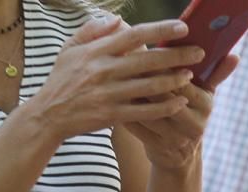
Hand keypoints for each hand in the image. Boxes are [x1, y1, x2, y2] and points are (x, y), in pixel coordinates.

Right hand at [29, 16, 205, 143]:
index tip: (182, 27)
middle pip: (147, 60)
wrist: (48, 115)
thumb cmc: (62, 80)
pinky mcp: (112, 115)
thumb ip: (92, 31)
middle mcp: (103, 71)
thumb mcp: (70, 49)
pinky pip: (144, 111)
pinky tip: (180, 103)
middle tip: (199, 52)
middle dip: (176, 55)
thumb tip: (118, 19)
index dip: (160, 30)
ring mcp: (108, 94)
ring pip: (149, 86)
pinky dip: (164, 107)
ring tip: (190, 75)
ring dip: (174, 81)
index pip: (133, 35)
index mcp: (96, 51)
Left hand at [123, 55, 239, 170]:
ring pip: (147, 110)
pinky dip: (122, 110)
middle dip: (142, 77)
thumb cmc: (191, 113)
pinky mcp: (157, 148)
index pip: (181, 80)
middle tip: (122, 59)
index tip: (143, 50)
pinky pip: (135, 126)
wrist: (180, 154)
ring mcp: (176, 139)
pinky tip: (112, 97)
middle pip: (162, 95)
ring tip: (114, 76)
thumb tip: (235, 55)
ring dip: (129, 94)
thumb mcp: (206, 95)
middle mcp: (194, 124)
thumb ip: (217, 73)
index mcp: (206, 105)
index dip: (161, 66)